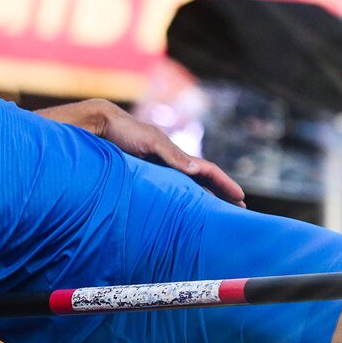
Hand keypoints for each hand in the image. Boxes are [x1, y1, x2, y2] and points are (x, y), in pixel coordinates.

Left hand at [93, 101, 245, 206]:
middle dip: (221, 194)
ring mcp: (160, 171)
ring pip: (190, 188)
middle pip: (203, 181)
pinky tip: (184, 213)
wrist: (100, 127)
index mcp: (177, 155)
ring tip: (216, 215)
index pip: (208, 171)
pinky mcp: (147, 178)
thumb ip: (172, 155)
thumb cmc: (125, 131)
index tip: (241, 198)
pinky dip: (184, 202)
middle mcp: (172, 163)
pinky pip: (172, 192)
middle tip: (239, 210)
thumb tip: (196, 170)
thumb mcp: (151, 141)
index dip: (225, 185)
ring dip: (205, 199)